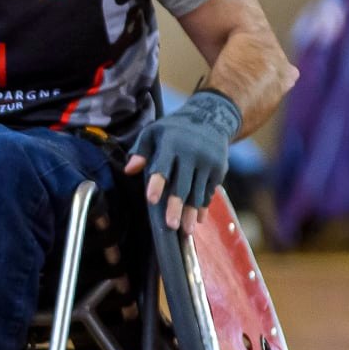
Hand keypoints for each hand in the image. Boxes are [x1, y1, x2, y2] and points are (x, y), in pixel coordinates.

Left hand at [123, 89, 240, 233]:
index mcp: (172, 143)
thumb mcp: (154, 132)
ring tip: (185, 231)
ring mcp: (208, 162)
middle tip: (171, 226)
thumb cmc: (174, 129)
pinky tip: (197, 219)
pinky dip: (203, 206)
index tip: (152, 200)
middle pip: (183, 184)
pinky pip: (209, 191)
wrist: (211, 118)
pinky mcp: (219, 169)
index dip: (157, 183)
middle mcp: (192, 153)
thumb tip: (129, 170)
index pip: (163, 166)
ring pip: (198, 192)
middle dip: (176, 206)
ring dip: (191, 212)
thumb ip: (140, 151)